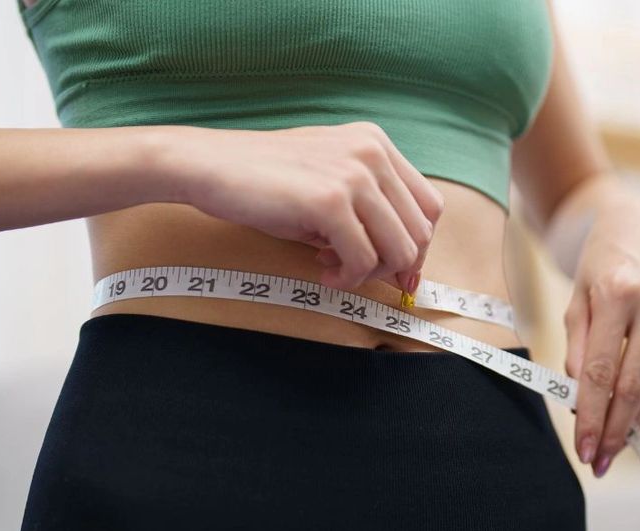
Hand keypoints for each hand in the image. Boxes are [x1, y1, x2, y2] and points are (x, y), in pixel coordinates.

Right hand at [168, 121, 443, 293]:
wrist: (211, 166)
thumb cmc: (264, 180)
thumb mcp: (327, 183)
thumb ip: (368, 211)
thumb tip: (405, 269)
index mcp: (376, 143)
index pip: (428, 206)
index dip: (417, 247)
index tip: (396, 273)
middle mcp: (373, 153)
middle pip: (420, 233)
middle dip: (393, 266)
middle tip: (354, 271)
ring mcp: (354, 175)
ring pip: (400, 251)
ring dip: (370, 273)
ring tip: (333, 269)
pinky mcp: (330, 202)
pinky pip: (363, 261)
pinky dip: (347, 278)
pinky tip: (322, 271)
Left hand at [549, 174, 639, 477]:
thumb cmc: (599, 262)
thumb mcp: (576, 296)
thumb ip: (577, 345)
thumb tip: (580, 397)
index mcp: (619, 292)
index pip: (603, 372)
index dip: (593, 417)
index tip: (584, 449)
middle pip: (635, 385)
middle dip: (616, 430)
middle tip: (599, 461)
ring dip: (637, 421)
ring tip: (615, 446)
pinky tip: (637, 417)